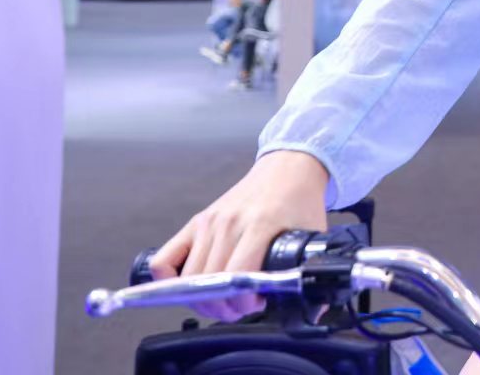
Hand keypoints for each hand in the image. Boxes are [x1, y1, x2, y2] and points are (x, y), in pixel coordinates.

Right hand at [150, 150, 330, 320]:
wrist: (287, 168)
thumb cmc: (300, 203)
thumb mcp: (314, 235)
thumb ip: (311, 273)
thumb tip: (314, 311)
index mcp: (260, 225)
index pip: (237, 275)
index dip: (243, 302)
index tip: (257, 304)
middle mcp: (228, 223)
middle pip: (208, 282)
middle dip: (223, 307)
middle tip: (240, 307)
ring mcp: (208, 222)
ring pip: (188, 278)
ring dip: (203, 299)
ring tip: (223, 299)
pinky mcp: (195, 223)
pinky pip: (165, 259)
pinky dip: (169, 279)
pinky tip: (191, 285)